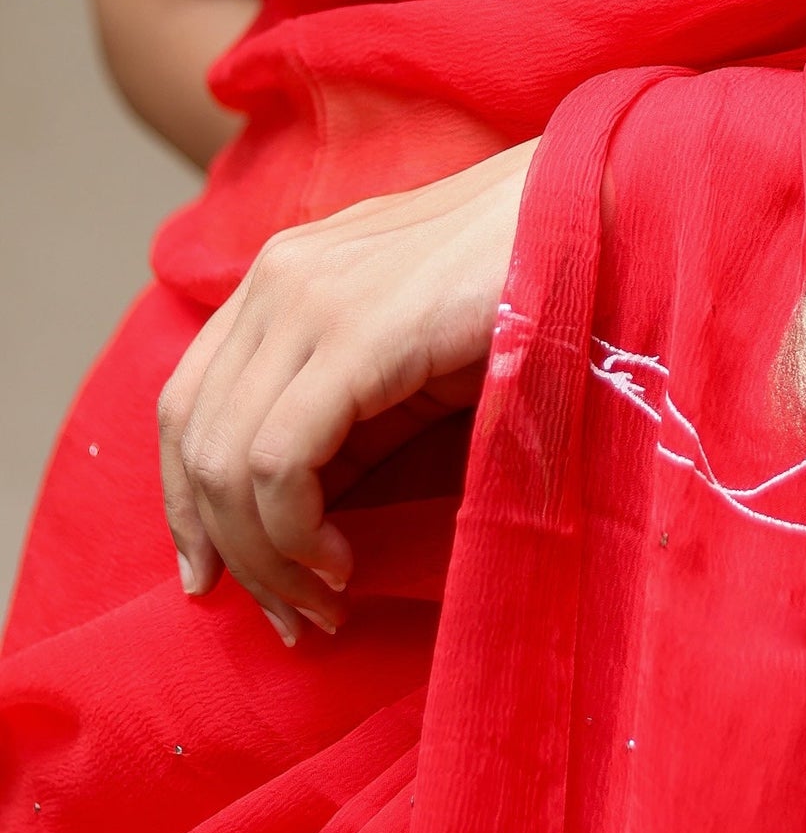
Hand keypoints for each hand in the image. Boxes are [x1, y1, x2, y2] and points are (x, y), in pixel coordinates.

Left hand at [157, 142, 536, 643]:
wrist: (594, 213)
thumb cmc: (522, 285)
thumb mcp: (409, 357)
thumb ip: (345, 416)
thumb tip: (298, 516)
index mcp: (280, 277)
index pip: (183, 403)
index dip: (185, 504)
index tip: (212, 579)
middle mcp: (276, 278)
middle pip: (193, 438)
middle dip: (227, 549)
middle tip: (287, 618)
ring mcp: (308, 298)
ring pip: (226, 461)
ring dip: (266, 558)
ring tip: (322, 605)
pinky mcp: (355, 332)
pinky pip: (279, 460)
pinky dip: (295, 532)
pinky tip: (344, 564)